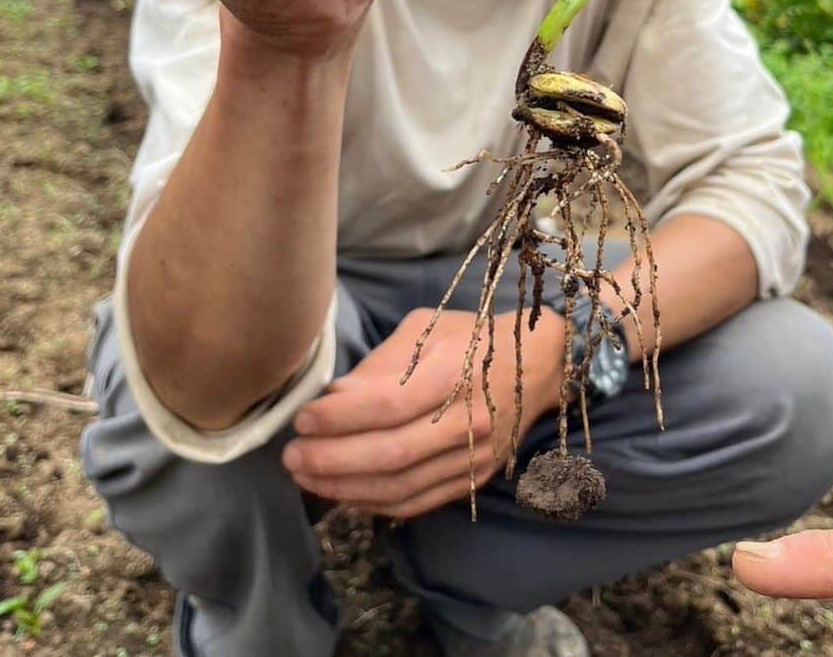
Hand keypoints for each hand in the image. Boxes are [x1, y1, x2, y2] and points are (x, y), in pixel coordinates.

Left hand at [282, 306, 565, 518]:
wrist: (539, 364)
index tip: (304, 418)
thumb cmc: (474, 337)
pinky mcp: (475, 478)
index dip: (340, 417)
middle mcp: (468, 418)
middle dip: (332, 460)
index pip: (389, 405)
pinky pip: (419, 502)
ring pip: (403, 486)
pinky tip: (345, 494)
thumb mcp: (426, 329)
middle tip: (292, 456)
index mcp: (455, 371)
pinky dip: (376, 504)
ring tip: (307, 477)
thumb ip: (380, 364)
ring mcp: (475, 455)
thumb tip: (334, 396)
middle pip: (392, 453)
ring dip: (346, 488)